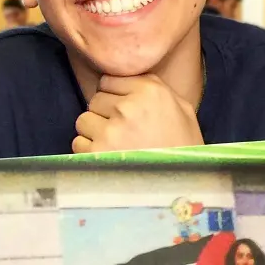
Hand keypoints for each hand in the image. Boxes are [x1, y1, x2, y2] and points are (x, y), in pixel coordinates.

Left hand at [73, 74, 203, 154]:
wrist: (185, 186)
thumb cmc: (185, 148)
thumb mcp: (182, 109)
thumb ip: (155, 88)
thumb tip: (126, 78)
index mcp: (150, 91)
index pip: (108, 80)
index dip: (114, 96)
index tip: (124, 110)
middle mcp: (127, 107)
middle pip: (95, 100)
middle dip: (104, 113)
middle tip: (122, 131)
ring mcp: (110, 131)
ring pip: (83, 120)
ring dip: (94, 132)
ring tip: (115, 146)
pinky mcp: (97, 153)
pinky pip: (78, 143)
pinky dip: (89, 151)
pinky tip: (109, 158)